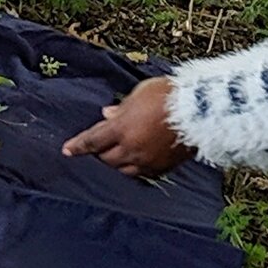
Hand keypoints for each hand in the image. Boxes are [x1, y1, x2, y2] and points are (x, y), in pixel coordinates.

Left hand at [65, 76, 186, 175]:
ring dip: (117, 163)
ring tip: (117, 155)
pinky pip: (143, 174)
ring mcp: (148, 160)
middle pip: (106, 159)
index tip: (67, 151)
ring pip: (123, 169)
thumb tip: (107, 115)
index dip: (78, 146)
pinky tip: (137, 162)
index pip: (92, 141)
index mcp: (122, 128)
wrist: (201, 109)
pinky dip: (136, 168)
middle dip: (100, 153)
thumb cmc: (169, 94)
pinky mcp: (163, 167)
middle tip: (100, 147)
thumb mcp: (140, 93)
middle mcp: (131, 148)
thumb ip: (122, 108)